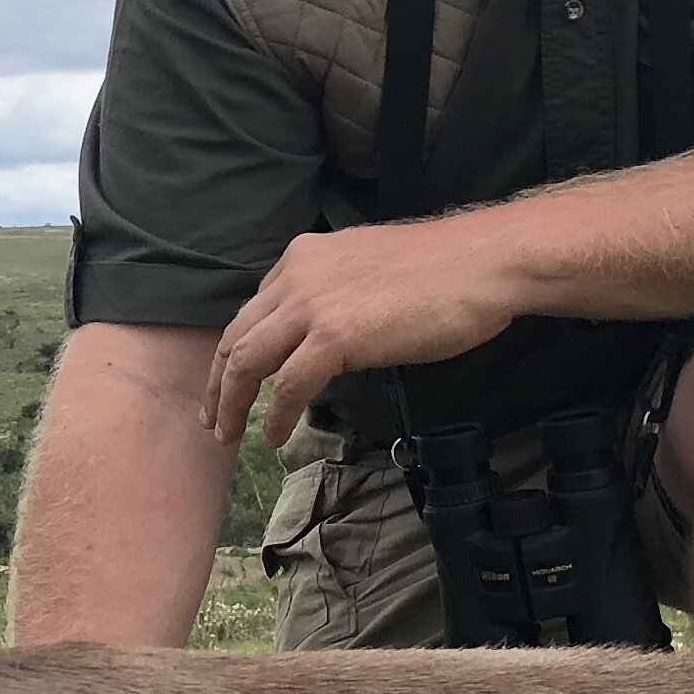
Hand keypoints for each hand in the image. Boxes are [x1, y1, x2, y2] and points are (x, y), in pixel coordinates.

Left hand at [207, 218, 527, 447]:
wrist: (481, 264)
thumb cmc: (443, 272)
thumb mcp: (368, 272)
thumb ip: (335, 296)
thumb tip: (325, 336)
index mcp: (303, 257)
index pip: (253, 310)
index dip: (235, 350)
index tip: (228, 380)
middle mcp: (297, 276)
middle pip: (237, 336)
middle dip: (218, 382)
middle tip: (213, 417)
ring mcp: (312, 305)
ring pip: (248, 362)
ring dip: (231, 404)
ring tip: (228, 435)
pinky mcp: (333, 336)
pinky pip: (287, 386)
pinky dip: (275, 416)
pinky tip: (274, 436)